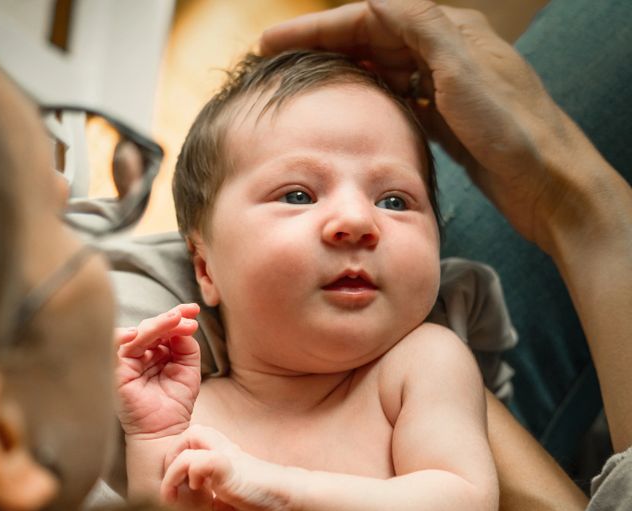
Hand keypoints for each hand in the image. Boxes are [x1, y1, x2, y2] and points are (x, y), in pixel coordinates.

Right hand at [116, 303, 200, 438]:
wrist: (165, 431)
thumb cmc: (175, 404)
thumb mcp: (188, 370)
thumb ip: (186, 347)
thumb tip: (182, 326)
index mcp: (156, 352)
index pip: (164, 328)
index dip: (178, 316)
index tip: (194, 309)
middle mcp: (140, 354)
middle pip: (151, 327)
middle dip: (170, 318)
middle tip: (187, 316)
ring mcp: (127, 362)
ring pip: (136, 335)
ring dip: (155, 325)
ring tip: (174, 320)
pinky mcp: (115, 372)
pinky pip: (112, 349)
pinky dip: (120, 338)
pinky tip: (136, 334)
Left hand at [161, 425, 300, 510]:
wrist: (288, 497)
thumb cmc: (264, 496)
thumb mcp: (234, 497)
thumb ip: (221, 500)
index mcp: (223, 453)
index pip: (192, 441)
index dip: (179, 459)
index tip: (179, 487)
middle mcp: (223, 448)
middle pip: (188, 433)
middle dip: (172, 458)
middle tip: (175, 484)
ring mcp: (225, 455)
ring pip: (188, 440)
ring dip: (174, 470)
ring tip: (178, 492)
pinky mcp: (228, 467)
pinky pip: (198, 461)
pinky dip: (189, 475)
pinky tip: (197, 490)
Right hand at [260, 0, 578, 245]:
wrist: (548, 183)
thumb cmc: (513, 131)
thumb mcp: (464, 73)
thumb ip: (424, 32)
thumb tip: (380, 5)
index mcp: (451, 31)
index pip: (372, 15)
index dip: (318, 26)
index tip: (272, 41)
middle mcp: (449, 51)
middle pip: (375, 37)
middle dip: (325, 45)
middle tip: (279, 59)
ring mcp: (448, 86)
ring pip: (385, 66)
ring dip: (345, 69)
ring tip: (306, 81)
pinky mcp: (448, 118)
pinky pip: (400, 96)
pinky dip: (371, 96)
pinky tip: (351, 108)